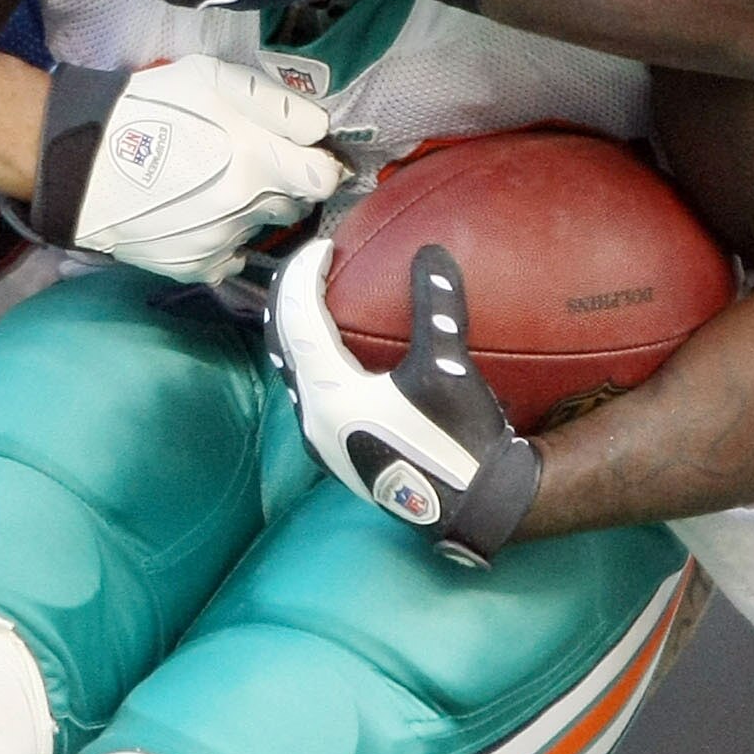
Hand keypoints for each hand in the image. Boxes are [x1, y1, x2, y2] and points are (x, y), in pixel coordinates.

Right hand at [31, 54, 341, 282]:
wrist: (83, 162)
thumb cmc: (151, 109)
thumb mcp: (214, 79)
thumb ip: (277, 104)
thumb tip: (319, 131)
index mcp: (260, 161)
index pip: (324, 178)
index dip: (320, 164)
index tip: (306, 156)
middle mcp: (249, 208)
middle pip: (294, 203)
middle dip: (283, 183)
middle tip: (248, 161)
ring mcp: (224, 242)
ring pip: (261, 227)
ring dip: (250, 209)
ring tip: (211, 185)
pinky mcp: (198, 266)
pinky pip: (231, 256)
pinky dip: (224, 240)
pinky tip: (196, 216)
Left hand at [268, 238, 541, 565]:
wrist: (472, 506)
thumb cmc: (457, 439)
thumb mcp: (447, 367)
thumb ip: (436, 306)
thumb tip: (431, 251)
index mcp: (329, 396)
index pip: (296, 321)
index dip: (302, 276)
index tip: (322, 247)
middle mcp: (312, 419)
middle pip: (281, 344)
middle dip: (289, 299)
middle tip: (311, 266)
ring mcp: (319, 441)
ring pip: (291, 372)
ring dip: (297, 332)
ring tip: (318, 299)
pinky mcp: (334, 452)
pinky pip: (308, 393)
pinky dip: (313, 360)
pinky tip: (340, 351)